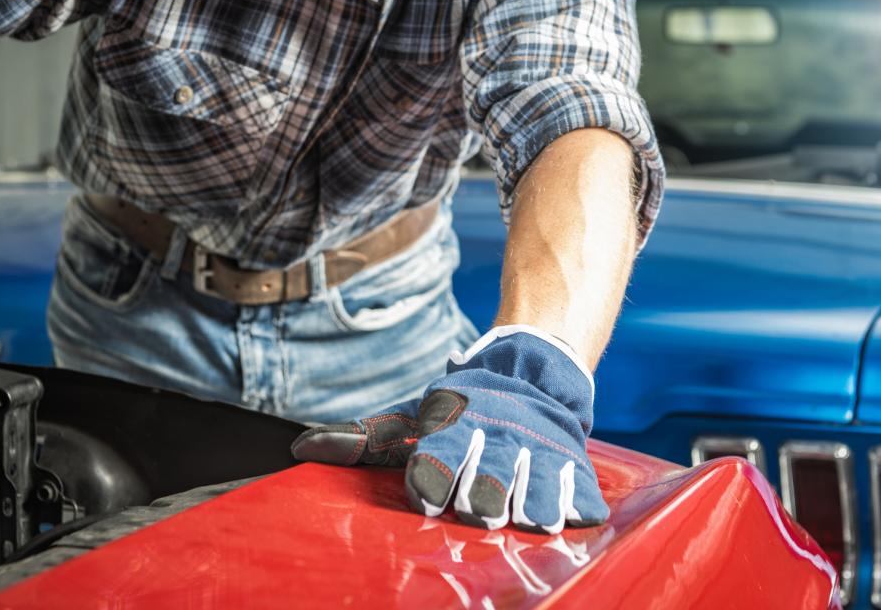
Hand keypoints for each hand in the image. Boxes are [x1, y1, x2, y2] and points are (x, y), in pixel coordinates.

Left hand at [292, 326, 607, 533]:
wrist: (534, 366)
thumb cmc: (462, 406)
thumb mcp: (415, 416)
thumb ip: (365, 439)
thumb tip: (301, 449)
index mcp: (455, 428)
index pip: (438, 462)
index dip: (432, 482)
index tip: (428, 500)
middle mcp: (498, 440)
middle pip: (487, 489)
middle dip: (481, 503)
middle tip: (478, 508)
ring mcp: (540, 453)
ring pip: (536, 500)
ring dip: (531, 511)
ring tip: (527, 515)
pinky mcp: (575, 467)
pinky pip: (579, 500)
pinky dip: (574, 508)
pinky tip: (566, 511)